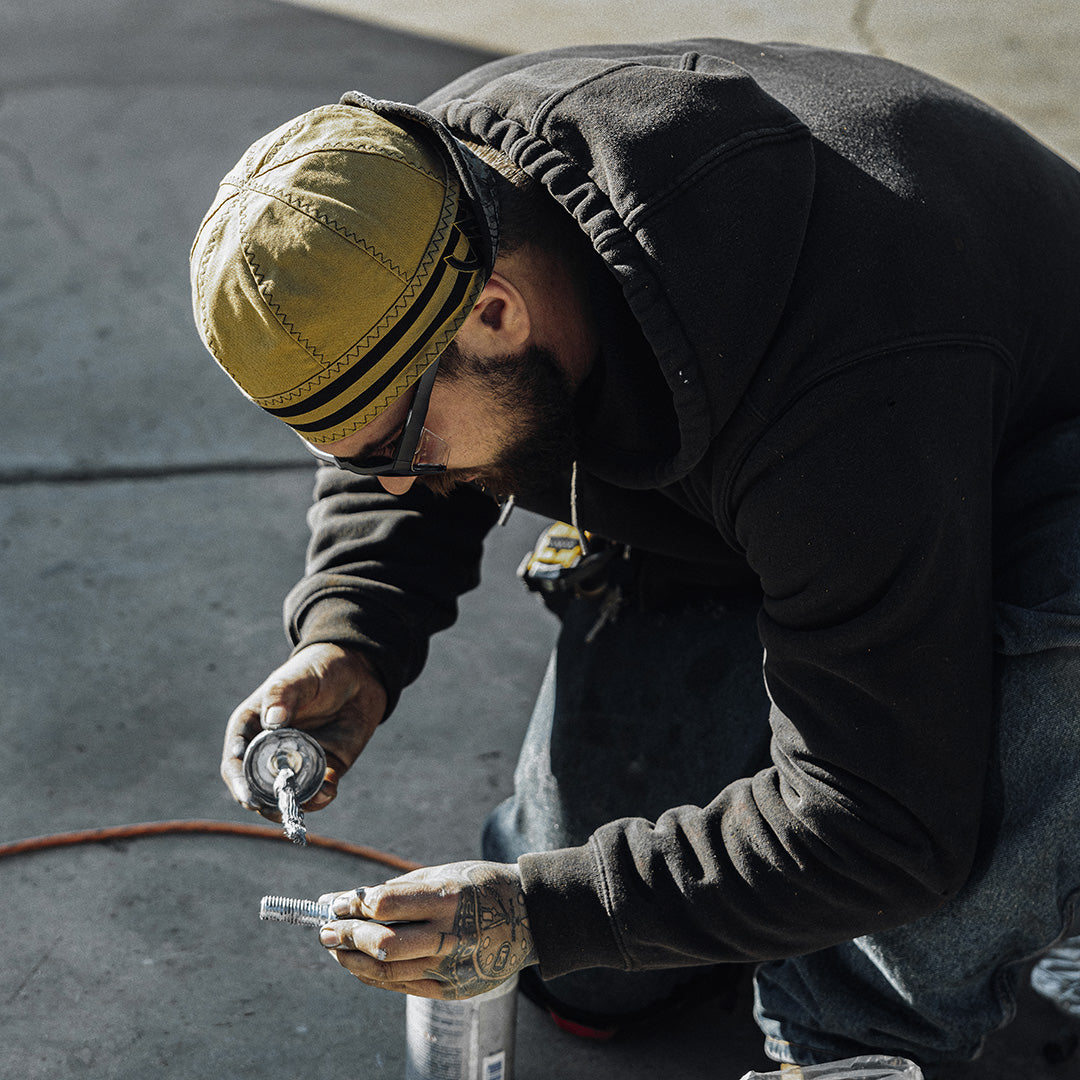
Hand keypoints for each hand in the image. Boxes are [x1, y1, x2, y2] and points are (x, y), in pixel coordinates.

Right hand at [221, 643, 386, 815]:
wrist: (359, 675)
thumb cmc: (318, 670)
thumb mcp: (298, 678)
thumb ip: (283, 695)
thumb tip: (272, 720)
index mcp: (251, 728)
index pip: (235, 761)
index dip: (238, 781)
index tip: (248, 796)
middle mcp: (269, 751)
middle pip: (256, 788)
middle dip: (264, 802)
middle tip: (278, 806)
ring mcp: (296, 763)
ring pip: (285, 796)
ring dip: (294, 804)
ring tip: (306, 803)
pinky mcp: (322, 769)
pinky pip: (317, 792)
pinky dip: (321, 798)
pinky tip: (329, 790)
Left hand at [316, 861, 537, 998]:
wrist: (529, 917)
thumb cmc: (479, 886)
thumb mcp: (442, 874)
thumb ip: (393, 890)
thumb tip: (340, 899)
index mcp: (449, 897)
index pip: (386, 905)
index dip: (352, 905)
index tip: (333, 904)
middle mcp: (451, 934)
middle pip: (382, 942)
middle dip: (345, 936)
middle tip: (324, 929)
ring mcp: (452, 967)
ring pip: (387, 970)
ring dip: (352, 959)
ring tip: (335, 948)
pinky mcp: (452, 990)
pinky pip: (402, 986)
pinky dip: (374, 976)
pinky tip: (360, 963)